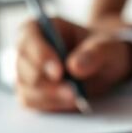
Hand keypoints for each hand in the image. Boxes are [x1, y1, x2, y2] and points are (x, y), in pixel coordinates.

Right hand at [15, 17, 131, 110]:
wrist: (104, 66)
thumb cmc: (102, 50)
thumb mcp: (108, 47)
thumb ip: (95, 53)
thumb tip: (75, 67)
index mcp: (41, 27)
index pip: (28, 36)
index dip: (39, 54)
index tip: (58, 71)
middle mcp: (29, 49)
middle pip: (23, 66)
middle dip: (47, 83)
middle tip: (72, 92)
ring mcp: (26, 72)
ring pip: (26, 88)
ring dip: (49, 97)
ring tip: (75, 98)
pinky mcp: (31, 92)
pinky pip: (32, 102)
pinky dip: (50, 105)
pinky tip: (69, 102)